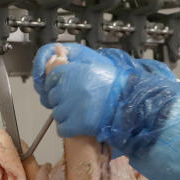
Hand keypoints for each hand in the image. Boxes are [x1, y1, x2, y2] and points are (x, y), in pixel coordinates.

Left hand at [31, 43, 176, 137]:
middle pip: (53, 97)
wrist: (129, 102)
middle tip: (78, 101)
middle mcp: (67, 89)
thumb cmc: (114, 84)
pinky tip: (79, 123)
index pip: (51, 78)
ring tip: (82, 111)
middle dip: (62, 99)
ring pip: (57, 113)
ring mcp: (70, 108)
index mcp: (70, 72)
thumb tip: (57, 50)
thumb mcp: (92, 66)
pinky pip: (62, 128)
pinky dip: (69, 128)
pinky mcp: (75, 124)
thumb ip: (71, 63)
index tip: (66, 88)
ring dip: (66, 114)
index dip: (58, 84)